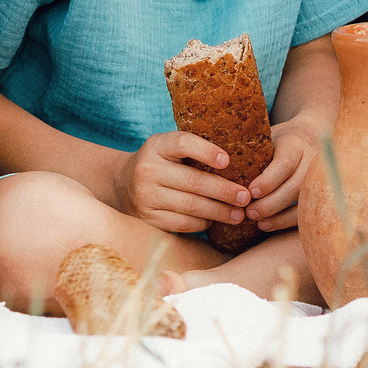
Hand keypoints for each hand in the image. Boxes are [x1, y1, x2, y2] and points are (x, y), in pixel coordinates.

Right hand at [114, 131, 251, 235]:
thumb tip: (240, 159)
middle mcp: (147, 170)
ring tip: (239, 214)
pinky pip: (181, 224)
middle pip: (193, 181)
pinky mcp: (147, 219)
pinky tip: (215, 221)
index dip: (206, 151)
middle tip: (245, 196)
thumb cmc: (160, 163)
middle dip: (224, 191)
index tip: (228, 161)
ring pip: (190, 206)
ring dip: (218, 211)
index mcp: (156, 146)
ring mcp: (145, 196)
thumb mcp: (168, 148)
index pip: (183, 143)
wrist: (121, 184)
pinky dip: (202, 223)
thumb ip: (193, 149)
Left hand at [244, 119, 326, 230]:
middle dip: (271, 203)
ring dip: (279, 216)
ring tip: (258, 222)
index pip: (285, 164)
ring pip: (303, 202)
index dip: (268, 181)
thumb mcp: (267, 136)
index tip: (250, 192)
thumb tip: (214, 163)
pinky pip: (306, 212)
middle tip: (249, 212)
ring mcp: (320, 177)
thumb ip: (251, 149)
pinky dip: (287, 222)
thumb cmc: (280, 139)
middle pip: (295, 186)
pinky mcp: (321, 192)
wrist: (313, 134)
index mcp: (295, 143)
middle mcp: (313, 159)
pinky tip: (268, 225)